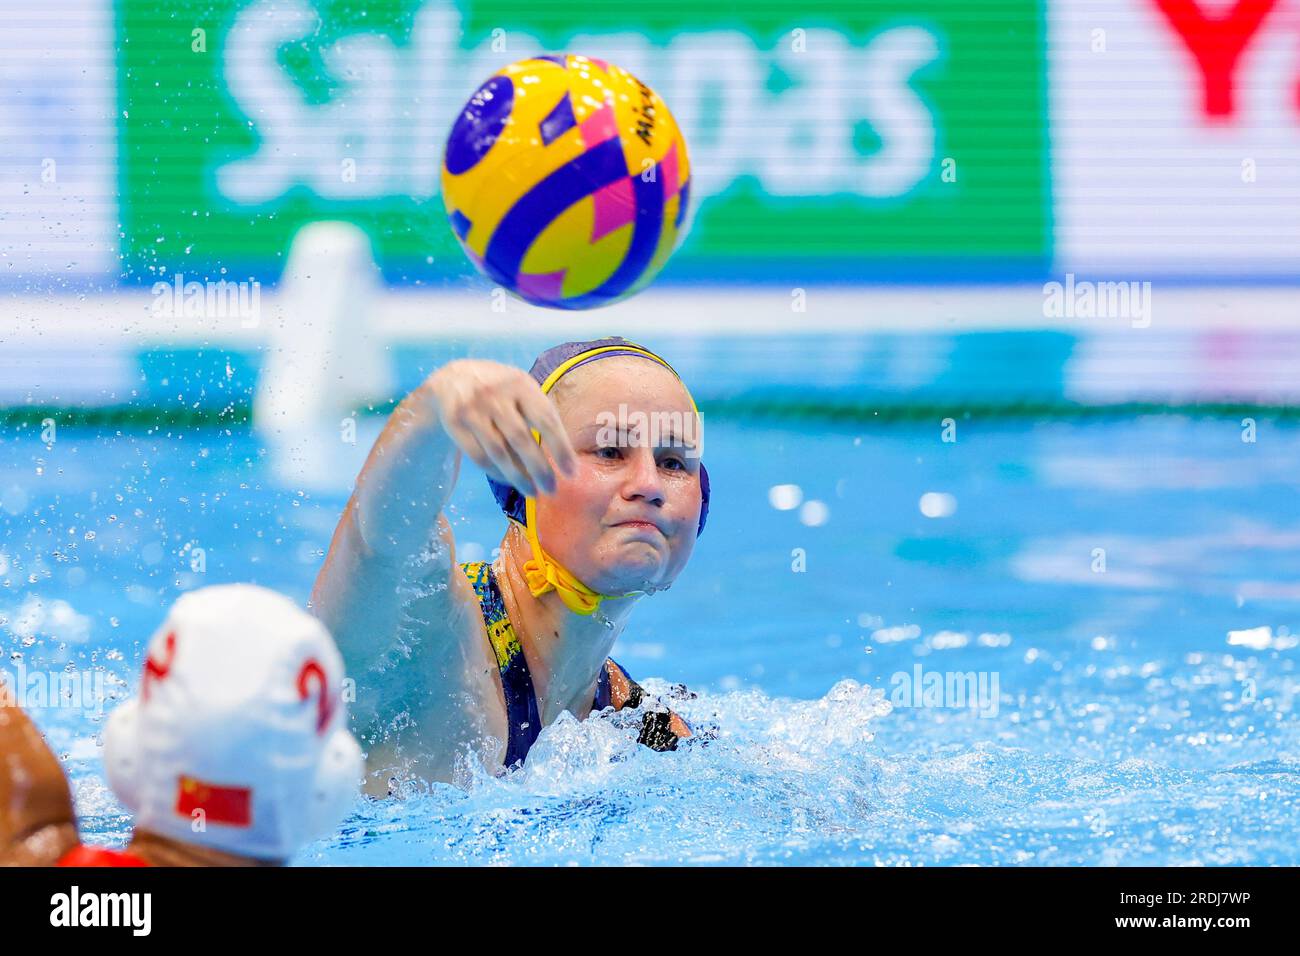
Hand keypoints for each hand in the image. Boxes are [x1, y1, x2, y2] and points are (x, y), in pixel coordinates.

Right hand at [427, 359, 577, 497]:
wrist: (453, 378)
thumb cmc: (499, 389)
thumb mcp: (521, 389)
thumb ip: (539, 413)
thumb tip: (562, 456)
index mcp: (520, 384)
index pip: (545, 419)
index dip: (560, 448)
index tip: (571, 472)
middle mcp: (495, 395)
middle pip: (521, 439)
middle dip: (539, 469)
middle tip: (552, 489)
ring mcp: (472, 409)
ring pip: (499, 452)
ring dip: (518, 477)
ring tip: (533, 492)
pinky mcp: (454, 424)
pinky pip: (479, 456)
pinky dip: (497, 473)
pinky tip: (510, 481)